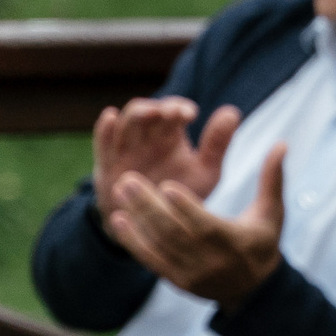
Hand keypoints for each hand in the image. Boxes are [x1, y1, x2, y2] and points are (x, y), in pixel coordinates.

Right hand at [93, 96, 237, 209]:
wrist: (152, 229)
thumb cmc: (181, 195)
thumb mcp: (205, 172)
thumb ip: (217, 144)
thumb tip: (233, 111)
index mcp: (170, 135)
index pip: (172, 110)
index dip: (179, 107)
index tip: (191, 114)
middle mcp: (146, 137)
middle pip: (148, 111)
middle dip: (159, 109)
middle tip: (174, 113)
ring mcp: (125, 149)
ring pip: (125, 122)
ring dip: (137, 115)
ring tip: (151, 112)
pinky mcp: (107, 165)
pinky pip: (102, 143)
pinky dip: (104, 128)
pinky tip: (110, 116)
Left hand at [103, 141, 286, 305]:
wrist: (254, 289)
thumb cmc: (262, 241)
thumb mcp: (272, 212)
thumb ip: (272, 179)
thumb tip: (281, 143)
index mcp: (236, 243)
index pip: (207, 227)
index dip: (186, 208)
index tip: (166, 185)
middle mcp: (212, 262)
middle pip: (175, 235)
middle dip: (150, 207)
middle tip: (128, 180)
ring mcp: (193, 275)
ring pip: (159, 246)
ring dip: (137, 219)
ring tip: (120, 190)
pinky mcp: (178, 282)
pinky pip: (151, 261)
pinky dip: (133, 241)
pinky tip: (119, 219)